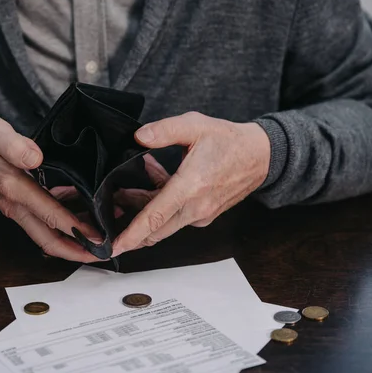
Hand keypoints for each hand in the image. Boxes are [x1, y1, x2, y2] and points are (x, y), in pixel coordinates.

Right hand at [0, 113, 99, 261]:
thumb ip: (14, 145)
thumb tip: (34, 157)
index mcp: (14, 189)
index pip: (50, 215)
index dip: (75, 229)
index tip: (97, 238)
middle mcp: (16, 205)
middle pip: (48, 239)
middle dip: (76, 250)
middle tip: (103, 254)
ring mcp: (16, 207)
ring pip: (46, 234)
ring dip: (71, 242)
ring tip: (98, 242)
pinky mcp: (19, 203)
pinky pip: (43, 221)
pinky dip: (63, 224)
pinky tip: (83, 216)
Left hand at [112, 112, 270, 255]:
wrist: (261, 156)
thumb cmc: (230, 141)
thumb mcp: (196, 125)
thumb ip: (165, 130)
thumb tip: (139, 137)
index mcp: (191, 186)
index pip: (155, 217)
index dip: (132, 234)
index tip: (114, 247)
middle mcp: (196, 208)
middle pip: (155, 230)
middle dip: (129, 227)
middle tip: (110, 212)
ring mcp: (201, 215)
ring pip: (163, 225)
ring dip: (144, 213)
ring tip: (127, 192)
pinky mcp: (204, 216)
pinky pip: (175, 218)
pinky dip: (160, 207)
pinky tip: (154, 184)